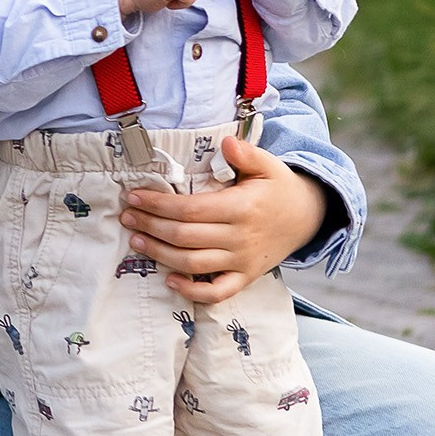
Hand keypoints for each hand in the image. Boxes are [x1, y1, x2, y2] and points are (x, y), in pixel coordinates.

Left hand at [120, 136, 329, 301]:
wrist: (308, 217)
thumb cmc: (279, 188)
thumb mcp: (268, 165)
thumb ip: (246, 153)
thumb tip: (226, 143)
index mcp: (242, 208)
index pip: (191, 209)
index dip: (159, 205)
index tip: (134, 197)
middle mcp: (240, 238)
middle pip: (185, 236)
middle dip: (150, 227)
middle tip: (127, 217)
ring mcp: (242, 261)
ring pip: (193, 263)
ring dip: (160, 254)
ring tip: (136, 240)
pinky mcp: (245, 277)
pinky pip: (217, 292)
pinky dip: (192, 291)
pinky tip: (169, 280)